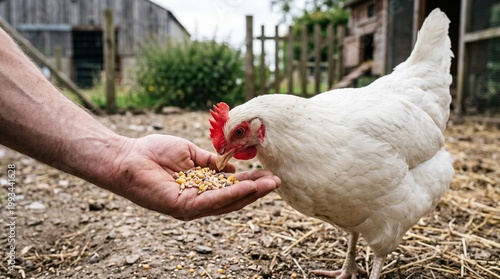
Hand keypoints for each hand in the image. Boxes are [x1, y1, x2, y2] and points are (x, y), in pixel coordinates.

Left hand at [112, 134, 279, 219]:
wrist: (127, 156)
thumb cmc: (154, 153)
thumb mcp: (191, 154)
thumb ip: (211, 162)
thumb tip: (231, 167)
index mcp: (201, 187)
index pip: (230, 188)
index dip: (250, 182)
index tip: (268, 173)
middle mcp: (198, 200)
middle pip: (233, 198)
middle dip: (256, 190)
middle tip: (277, 181)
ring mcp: (191, 206)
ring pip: (226, 202)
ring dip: (250, 194)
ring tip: (270, 184)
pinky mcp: (182, 207)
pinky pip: (211, 201)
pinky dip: (231, 194)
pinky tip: (248, 187)